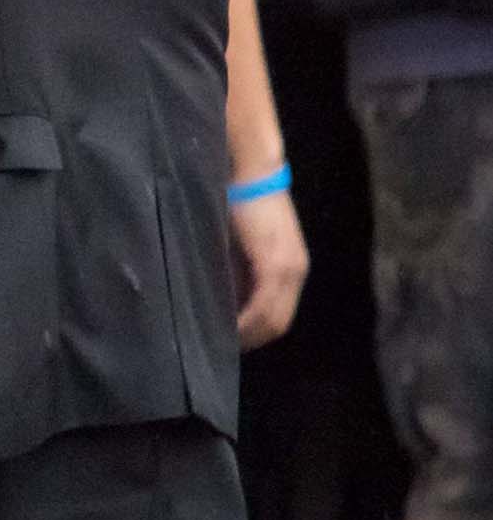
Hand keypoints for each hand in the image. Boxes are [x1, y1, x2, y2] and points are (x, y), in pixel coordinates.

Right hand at [231, 185, 308, 350]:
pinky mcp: (276, 264)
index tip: (229, 340)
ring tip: (224, 340)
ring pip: (274, 320)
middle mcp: (296, 273)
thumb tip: (226, 302)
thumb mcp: (240, 246)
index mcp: (290, 268)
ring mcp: (289, 269)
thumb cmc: (241, 203)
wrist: (251, 173)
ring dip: (249, 334)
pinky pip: (264, 306)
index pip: (278, 316)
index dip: (255, 333)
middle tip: (224, 347)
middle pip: (278, 324)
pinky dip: (247, 321)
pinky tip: (229, 326)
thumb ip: (238, 272)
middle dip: (251, 339)